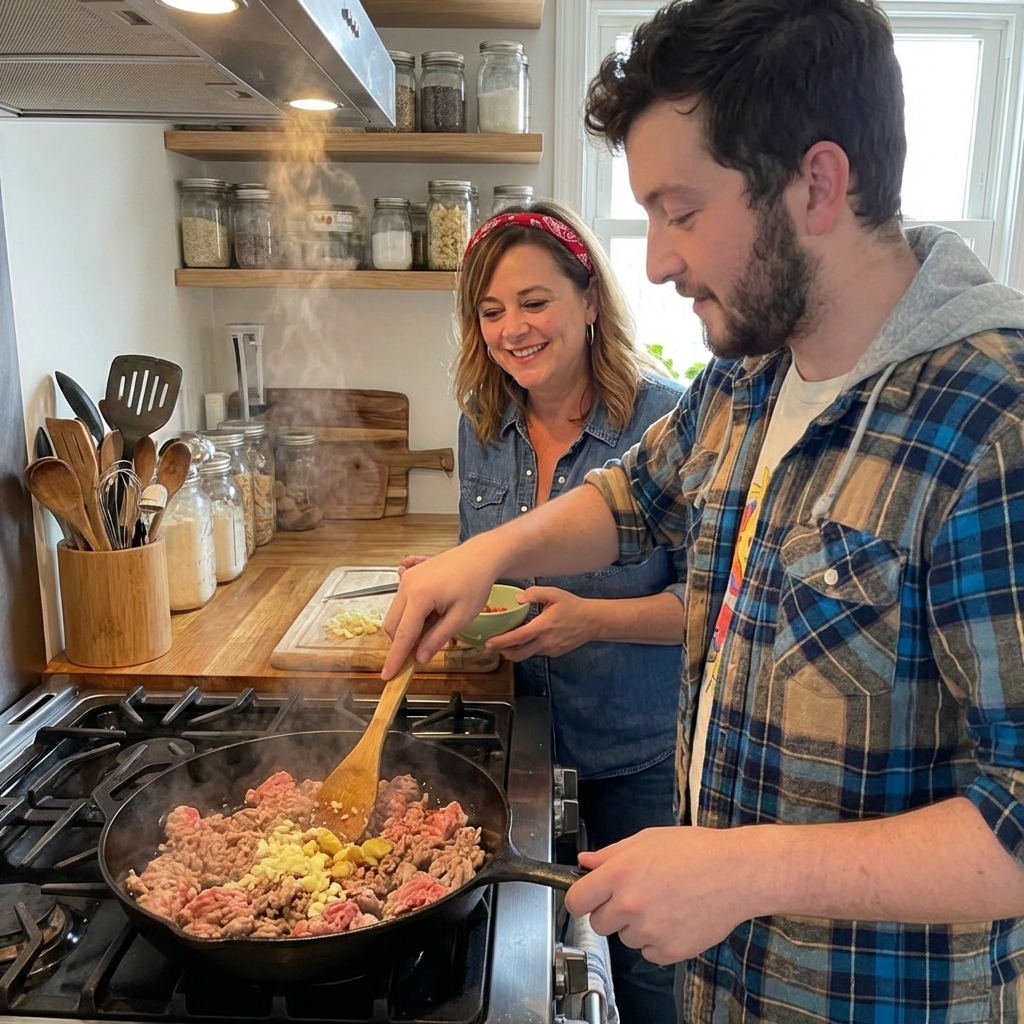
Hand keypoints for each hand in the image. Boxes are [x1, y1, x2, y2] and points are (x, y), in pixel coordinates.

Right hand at [382, 538, 499, 678]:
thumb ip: (437, 638)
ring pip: (395, 614)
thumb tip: (420, 659)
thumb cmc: (475, 584)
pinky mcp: (409, 575)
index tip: (387, 676)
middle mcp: (406, 585)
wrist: (479, 556)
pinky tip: (432, 613)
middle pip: (393, 626)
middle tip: (425, 650)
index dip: (395, 658)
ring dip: (408, 628)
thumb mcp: (461, 617)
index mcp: (419, 596)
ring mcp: (406, 578)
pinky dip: (410, 615)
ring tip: (436, 624)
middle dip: (403, 642)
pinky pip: (401, 602)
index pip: (403, 635)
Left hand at [486, 586, 596, 659]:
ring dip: (515, 651)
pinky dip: (528, 648)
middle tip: (492, 646)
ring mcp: (550, 649)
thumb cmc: (573, 606)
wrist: (592, 621)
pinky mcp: (554, 653)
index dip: (501, 642)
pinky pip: (536, 653)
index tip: (489, 643)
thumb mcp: (554, 594)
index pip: (518, 638)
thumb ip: (534, 593)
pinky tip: (526, 639)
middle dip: (503, 652)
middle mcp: (545, 641)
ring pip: (527, 654)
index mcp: (543, 626)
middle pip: (518, 654)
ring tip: (506, 642)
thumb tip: (518, 599)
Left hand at [564, 825, 771, 964]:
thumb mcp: (646, 839)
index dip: (580, 899)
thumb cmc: (696, 851)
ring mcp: (649, 931)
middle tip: (634, 896)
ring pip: (625, 938)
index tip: (586, 898)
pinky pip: (649, 952)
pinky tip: (674, 918)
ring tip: (663, 902)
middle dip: (610, 912)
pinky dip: (657, 941)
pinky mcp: (668, 951)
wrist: (736, 873)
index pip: (576, 901)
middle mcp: (630, 905)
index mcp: (620, 873)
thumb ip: (610, 854)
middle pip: (598, 924)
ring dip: (636, 926)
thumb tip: (584, 863)